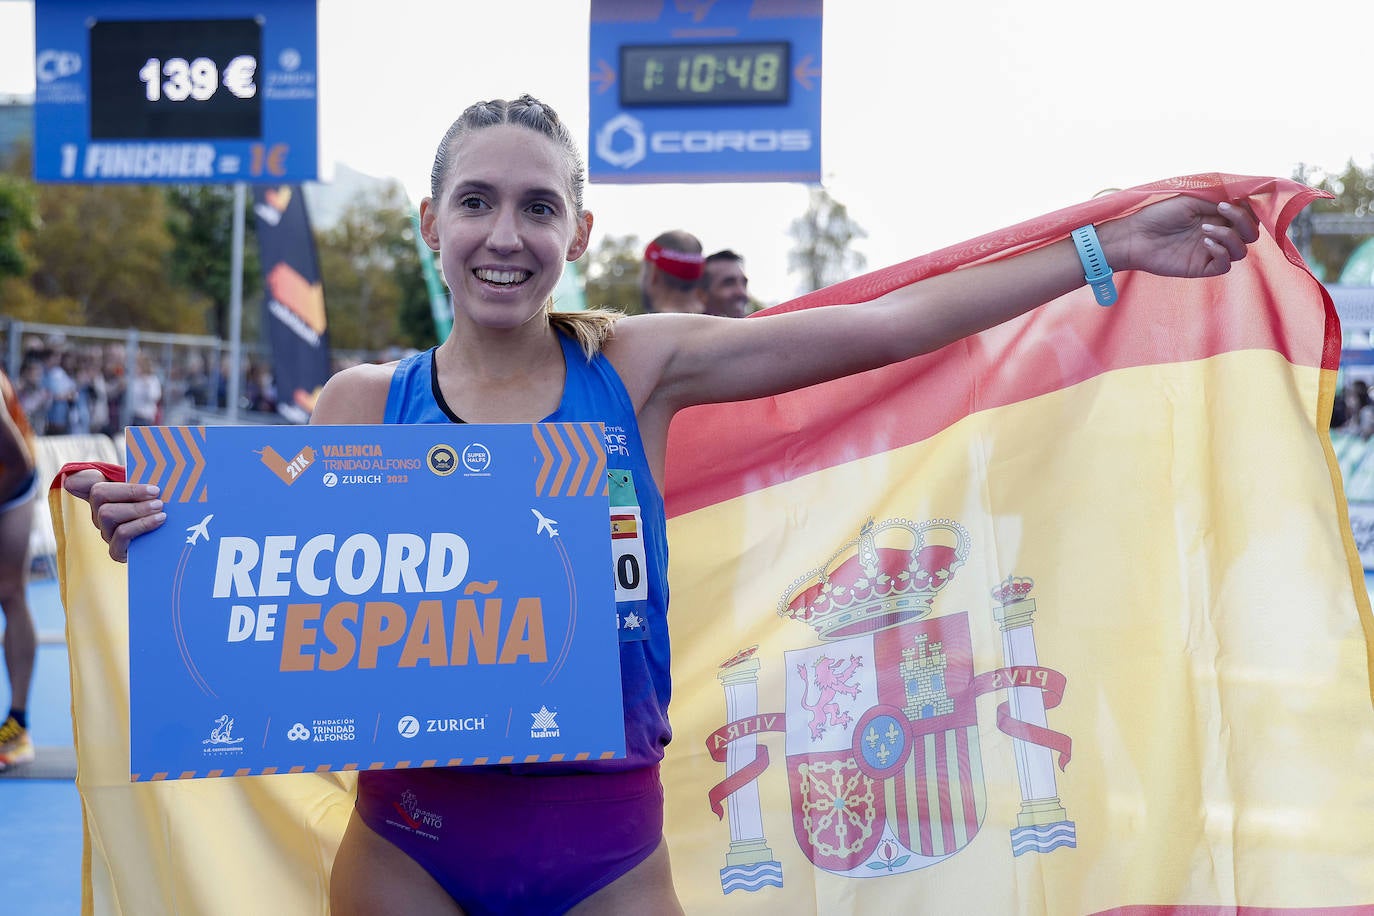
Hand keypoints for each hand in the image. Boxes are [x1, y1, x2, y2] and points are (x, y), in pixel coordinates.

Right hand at [62, 468, 164, 562]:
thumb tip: (137, 459)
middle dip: (129, 491)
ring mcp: (106, 532)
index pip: (81, 481)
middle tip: (156, 492)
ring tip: (159, 506)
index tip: (103, 471)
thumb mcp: (151, 488)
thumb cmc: (160, 506)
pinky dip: (142, 524)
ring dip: (137, 508)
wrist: (171, 541)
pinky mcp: (116, 550)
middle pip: (98, 493)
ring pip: (108, 514)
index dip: (83, 475)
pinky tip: (159, 519)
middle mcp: (99, 513)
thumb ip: (140, 474)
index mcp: (105, 495)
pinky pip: (122, 534)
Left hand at [1101, 196, 1259, 278]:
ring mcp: (1211, 251)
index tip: (1230, 201)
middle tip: (1221, 211)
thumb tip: (1245, 199)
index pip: (1248, 215)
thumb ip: (1219, 200)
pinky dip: (1222, 252)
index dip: (1247, 209)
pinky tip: (1206, 243)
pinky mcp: (1202, 267)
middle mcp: (1218, 233)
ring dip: (1229, 237)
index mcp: (1217, 216)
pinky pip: (1225, 265)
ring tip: (1205, 229)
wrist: (1135, 236)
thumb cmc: (1159, 215)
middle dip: (1243, 222)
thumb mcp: (1192, 200)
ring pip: (1241, 250)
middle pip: (1250, 233)